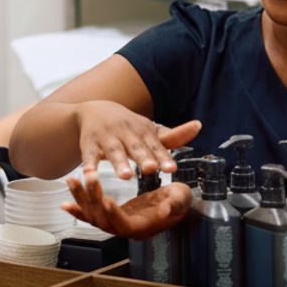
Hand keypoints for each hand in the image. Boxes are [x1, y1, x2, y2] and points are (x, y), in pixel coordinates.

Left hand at [62, 169, 191, 240]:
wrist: (173, 201)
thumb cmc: (179, 202)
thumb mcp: (180, 200)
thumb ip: (173, 205)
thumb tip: (166, 210)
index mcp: (142, 228)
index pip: (124, 225)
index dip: (114, 215)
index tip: (106, 200)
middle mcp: (126, 229)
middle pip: (103, 220)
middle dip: (92, 199)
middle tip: (86, 178)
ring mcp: (116, 223)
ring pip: (93, 216)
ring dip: (81, 199)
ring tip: (71, 179)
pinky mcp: (110, 215)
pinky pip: (91, 216)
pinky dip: (78, 210)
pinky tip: (65, 203)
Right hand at [75, 101, 199, 180]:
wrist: (94, 110)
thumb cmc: (128, 127)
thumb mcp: (149, 130)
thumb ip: (173, 136)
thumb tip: (199, 125)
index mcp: (143, 130)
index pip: (155, 146)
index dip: (163, 157)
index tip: (172, 168)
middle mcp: (125, 132)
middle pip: (135, 147)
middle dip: (143, 157)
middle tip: (151, 169)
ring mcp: (105, 137)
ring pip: (113, 151)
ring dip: (119, 163)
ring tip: (127, 176)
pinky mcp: (88, 144)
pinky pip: (88, 156)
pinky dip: (89, 166)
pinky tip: (89, 176)